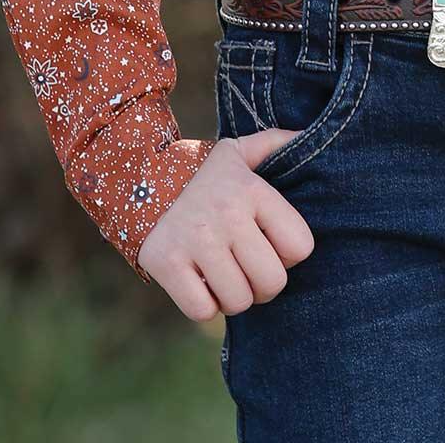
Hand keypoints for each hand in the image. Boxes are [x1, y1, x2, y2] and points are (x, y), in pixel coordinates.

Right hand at [137, 130, 315, 320]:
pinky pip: (202, 310)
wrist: (137, 176)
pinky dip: (203, 306)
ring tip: (222, 275)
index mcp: (252, 190)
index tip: (270, 245)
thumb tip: (307, 134)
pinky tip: (198, 283)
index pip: (300, 246)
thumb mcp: (239, 152)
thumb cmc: (201, 173)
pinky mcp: (166, 262)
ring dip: (233, 297)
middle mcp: (227, 214)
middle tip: (247, 270)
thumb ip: (276, 143)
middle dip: (263, 285)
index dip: (289, 254)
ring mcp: (196, 239)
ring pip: (238, 301)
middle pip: (272, 282)